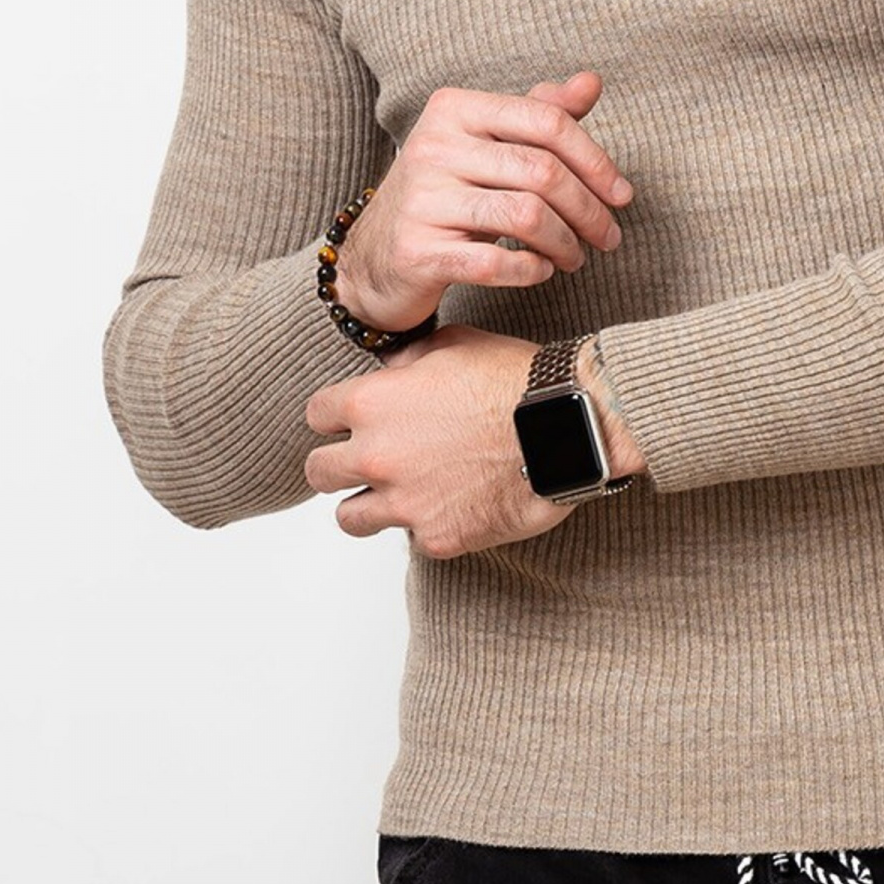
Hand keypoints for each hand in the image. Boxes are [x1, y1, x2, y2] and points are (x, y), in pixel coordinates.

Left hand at [303, 325, 581, 560]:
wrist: (567, 427)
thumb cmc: (516, 381)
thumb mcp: (454, 345)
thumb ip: (408, 360)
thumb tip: (392, 368)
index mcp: (371, 404)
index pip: (316, 415)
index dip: (336, 416)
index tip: (352, 421)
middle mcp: (376, 456)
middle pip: (319, 472)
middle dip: (340, 463)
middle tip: (370, 459)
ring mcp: (403, 503)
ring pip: (349, 517)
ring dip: (369, 503)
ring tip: (400, 492)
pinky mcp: (436, 538)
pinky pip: (412, 537)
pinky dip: (427, 524)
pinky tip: (454, 504)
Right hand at [337, 71, 633, 332]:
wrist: (374, 256)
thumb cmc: (447, 193)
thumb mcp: (488, 145)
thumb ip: (539, 114)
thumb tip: (592, 82)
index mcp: (455, 109)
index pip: (547, 121)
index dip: (596, 160)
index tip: (622, 195)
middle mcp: (434, 146)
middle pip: (543, 171)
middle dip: (590, 209)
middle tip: (609, 238)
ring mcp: (422, 199)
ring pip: (526, 215)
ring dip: (566, 244)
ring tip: (575, 258)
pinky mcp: (417, 251)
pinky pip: (494, 261)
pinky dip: (530, 270)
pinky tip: (540, 270)